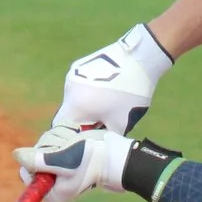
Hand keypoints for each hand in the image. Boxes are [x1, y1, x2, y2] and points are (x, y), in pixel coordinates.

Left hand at [13, 123, 132, 201]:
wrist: (113, 152)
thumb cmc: (91, 160)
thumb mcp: (62, 161)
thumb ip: (37, 161)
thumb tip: (16, 155)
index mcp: (50, 194)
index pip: (26, 173)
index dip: (36, 161)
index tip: (54, 158)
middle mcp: (51, 181)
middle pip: (33, 156)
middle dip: (49, 147)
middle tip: (68, 150)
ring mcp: (57, 165)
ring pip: (43, 143)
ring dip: (58, 138)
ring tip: (75, 144)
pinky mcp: (63, 151)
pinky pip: (52, 137)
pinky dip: (62, 133)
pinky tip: (76, 138)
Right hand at [51, 24, 171, 135]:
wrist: (140, 58)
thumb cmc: (130, 94)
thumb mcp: (120, 123)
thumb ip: (105, 137)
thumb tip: (100, 143)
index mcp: (74, 105)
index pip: (61, 129)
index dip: (71, 138)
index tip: (86, 140)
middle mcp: (68, 89)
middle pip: (68, 113)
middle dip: (81, 122)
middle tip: (99, 125)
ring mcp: (73, 74)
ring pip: (74, 98)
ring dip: (85, 106)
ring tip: (105, 106)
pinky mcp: (80, 64)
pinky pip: (80, 85)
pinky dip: (88, 92)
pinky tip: (106, 90)